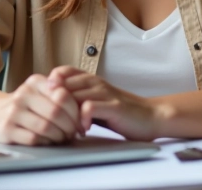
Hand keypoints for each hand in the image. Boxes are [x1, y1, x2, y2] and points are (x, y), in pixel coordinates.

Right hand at [0, 74, 83, 145]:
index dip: (75, 111)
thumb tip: (83, 111)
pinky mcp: (7, 129)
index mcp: (35, 82)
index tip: (80, 121)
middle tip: (73, 133)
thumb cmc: (26, 105)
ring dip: (58, 136)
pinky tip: (48, 141)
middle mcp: (23, 94)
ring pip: (45, 127)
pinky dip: (45, 142)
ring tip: (62, 138)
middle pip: (55, 112)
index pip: (63, 95)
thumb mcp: (39, 92)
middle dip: (69, 126)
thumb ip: (60, 95)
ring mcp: (13, 111)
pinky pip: (33, 138)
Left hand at [48, 66, 162, 141]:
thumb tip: (51, 105)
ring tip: (68, 129)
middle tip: (56, 122)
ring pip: (72, 96)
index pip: (61, 72)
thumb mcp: (95, 102)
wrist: (150, 116)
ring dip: (66, 115)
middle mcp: (96, 82)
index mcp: (90, 79)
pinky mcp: (113, 106)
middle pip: (62, 85)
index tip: (50, 105)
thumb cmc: (119, 113)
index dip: (50, 86)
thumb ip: (76, 100)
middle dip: (55, 105)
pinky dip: (82, 120)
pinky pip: (88, 108)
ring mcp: (105, 93)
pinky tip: (84, 130)